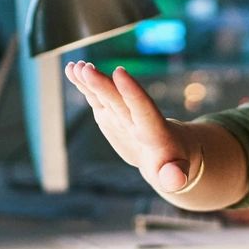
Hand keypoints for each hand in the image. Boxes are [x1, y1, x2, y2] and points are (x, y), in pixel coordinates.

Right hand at [64, 61, 189, 193]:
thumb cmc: (172, 166)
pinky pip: (96, 98)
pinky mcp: (110, 115)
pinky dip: (84, 86)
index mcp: (154, 131)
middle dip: (103, 85)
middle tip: (87, 69)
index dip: (132, 92)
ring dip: (91, 81)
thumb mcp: (176, 175)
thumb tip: (175, 181)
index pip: (143, 109)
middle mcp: (136, 118)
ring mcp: (121, 114)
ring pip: (105, 95)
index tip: (119, 72)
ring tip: (75, 67)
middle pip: (119, 99)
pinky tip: (72, 71)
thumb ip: (175, 176)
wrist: (166, 152)